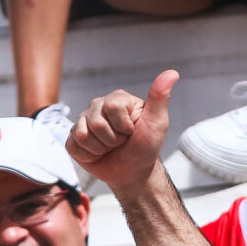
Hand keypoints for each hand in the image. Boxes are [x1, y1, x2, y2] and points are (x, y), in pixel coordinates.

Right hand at [69, 72, 176, 194]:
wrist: (133, 172)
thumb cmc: (146, 147)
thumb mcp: (158, 123)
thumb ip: (160, 97)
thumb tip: (172, 73)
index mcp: (118, 99)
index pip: (112, 107)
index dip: (123, 126)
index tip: (131, 132)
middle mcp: (98, 106)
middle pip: (97, 122)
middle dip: (112, 140)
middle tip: (121, 142)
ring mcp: (84, 121)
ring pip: (83, 134)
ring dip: (100, 149)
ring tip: (110, 148)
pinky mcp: (74, 138)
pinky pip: (74, 146)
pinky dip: (89, 156)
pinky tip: (98, 154)